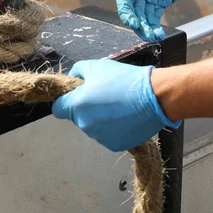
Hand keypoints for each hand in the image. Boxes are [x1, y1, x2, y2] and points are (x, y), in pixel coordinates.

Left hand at [52, 60, 180, 151]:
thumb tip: (73, 78)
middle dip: (86, 108)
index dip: (64, 101)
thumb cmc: (124, 80)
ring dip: (100, 119)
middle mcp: (84, 125)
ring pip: (93, 127)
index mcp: (76, 106)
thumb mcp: (96, 66)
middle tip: (104, 96)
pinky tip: (126, 117)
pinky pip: (108, 136)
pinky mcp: (114, 145)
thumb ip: (78, 71)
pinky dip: (114, 128)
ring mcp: (99, 137)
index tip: (76, 95)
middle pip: (77, 117)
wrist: (155, 97)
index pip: (58, 109)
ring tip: (119, 106)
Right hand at [116, 0, 209, 41]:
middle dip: (138, 24)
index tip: (133, 22)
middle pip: (133, 11)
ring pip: (143, 17)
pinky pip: (154, 17)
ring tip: (155, 37)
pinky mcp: (161, 1)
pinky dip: (154, 26)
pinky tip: (158, 34)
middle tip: (147, 34)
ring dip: (146, 28)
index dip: (127, 12)